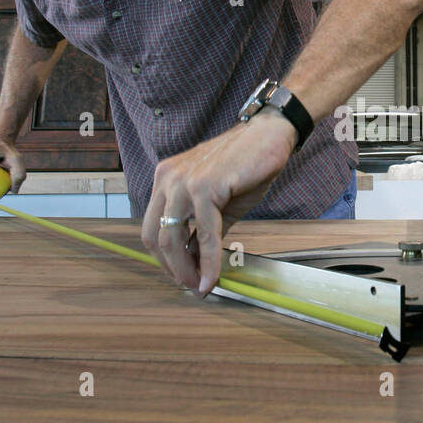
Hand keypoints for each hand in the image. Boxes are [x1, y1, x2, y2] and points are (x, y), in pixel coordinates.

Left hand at [140, 108, 296, 295]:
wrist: (269, 136)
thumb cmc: (246, 166)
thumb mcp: (219, 203)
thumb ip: (202, 230)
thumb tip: (196, 262)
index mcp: (166, 180)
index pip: (152, 227)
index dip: (163, 258)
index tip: (181, 275)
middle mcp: (168, 179)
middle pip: (155, 235)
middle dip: (171, 268)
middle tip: (189, 286)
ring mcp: (183, 182)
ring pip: (171, 237)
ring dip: (185, 269)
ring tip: (200, 285)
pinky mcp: (204, 187)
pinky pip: (203, 233)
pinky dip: (209, 260)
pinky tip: (214, 275)